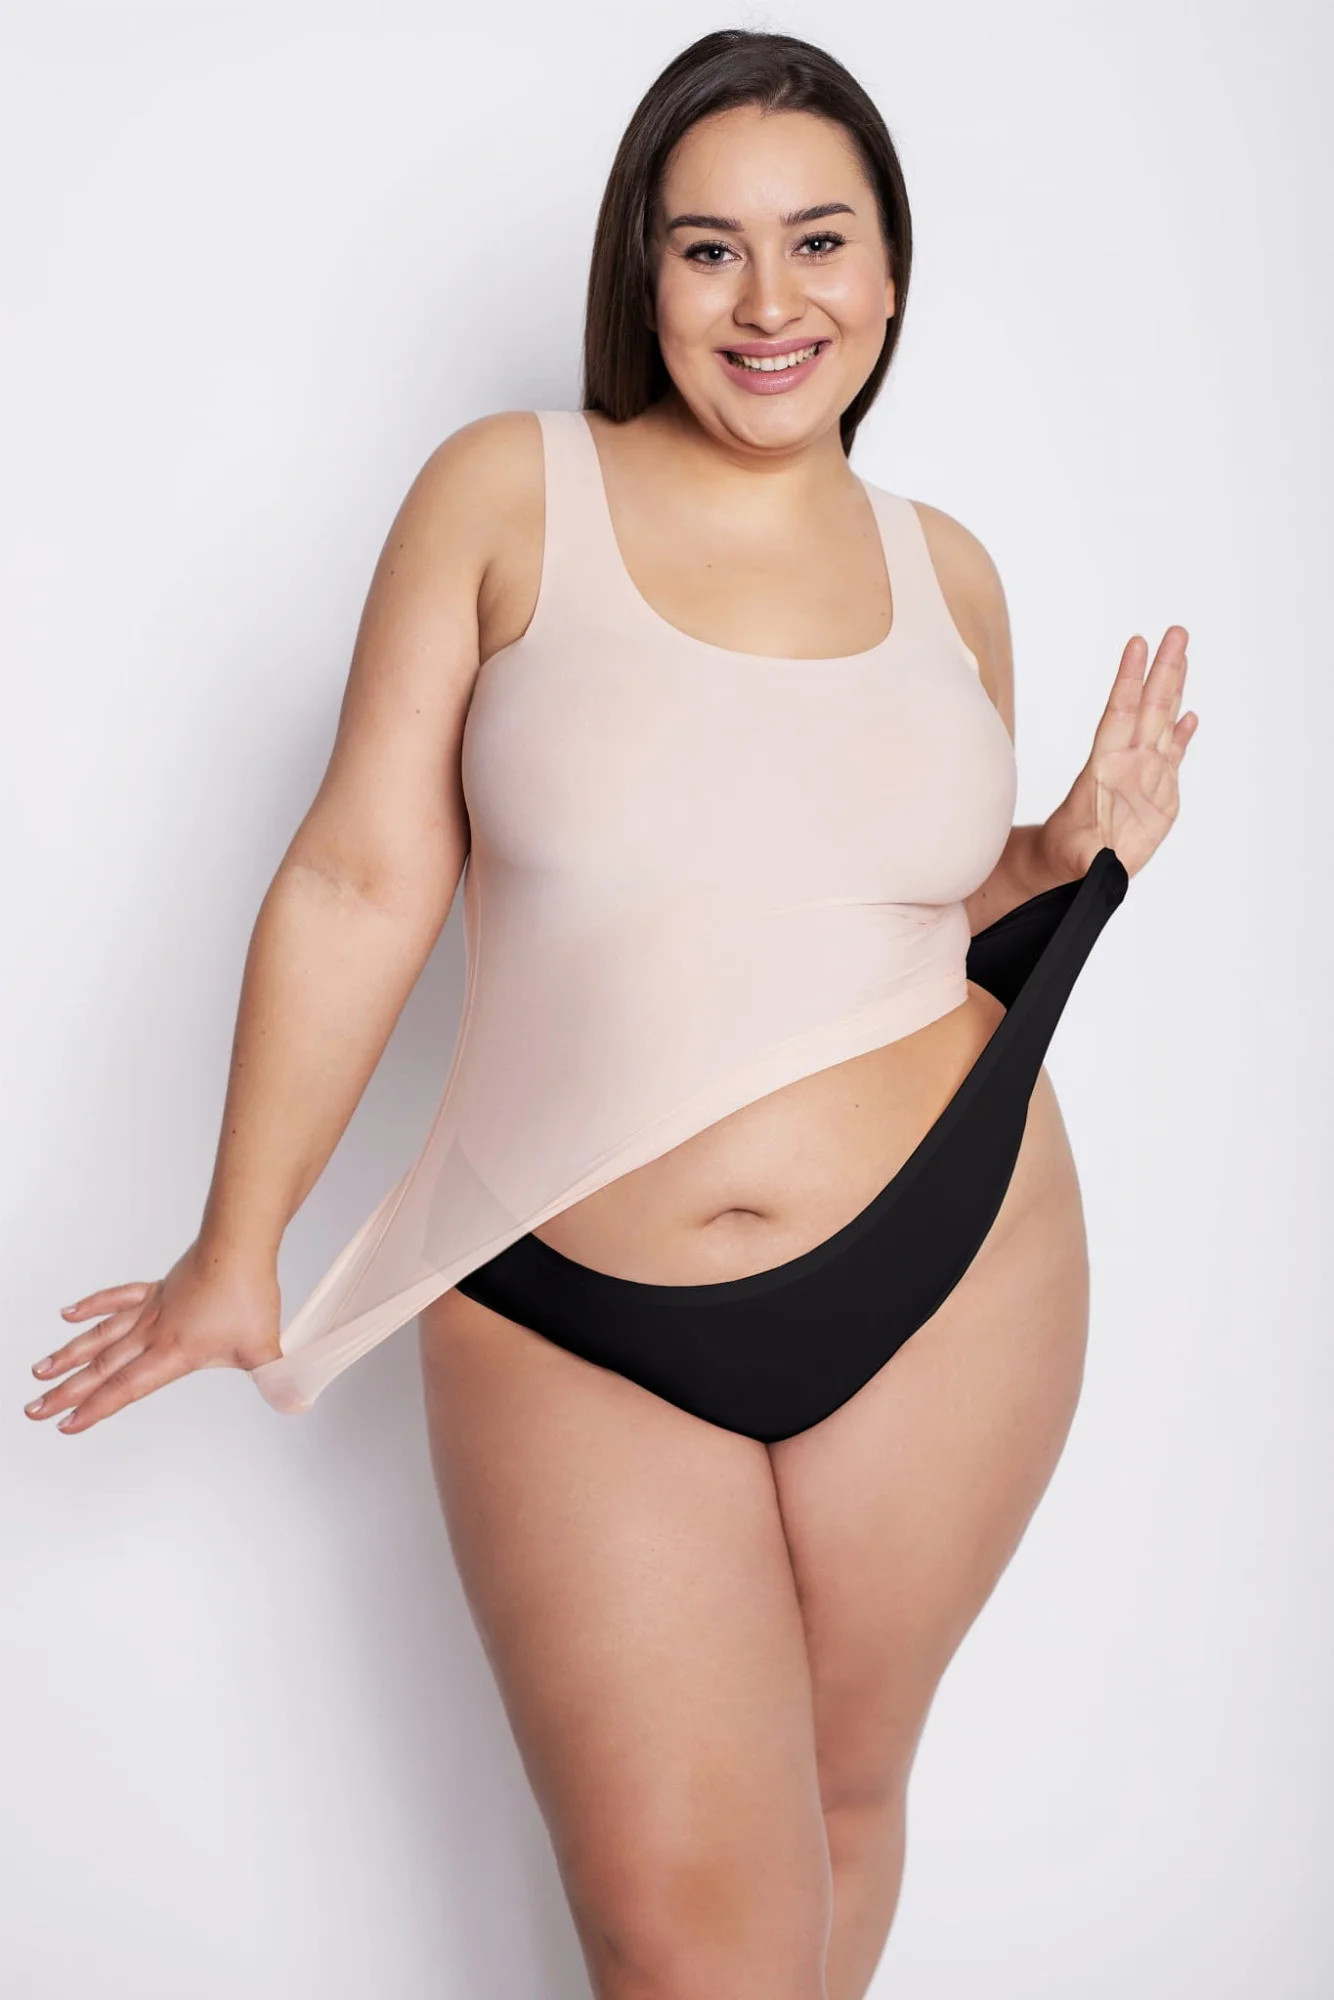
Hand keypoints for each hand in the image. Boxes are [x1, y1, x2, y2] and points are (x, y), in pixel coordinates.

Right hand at [26, 1241, 282, 1434]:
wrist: (239, 1244)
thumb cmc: (247, 1292)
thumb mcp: (264, 1346)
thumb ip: (276, 1379)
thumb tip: (296, 1403)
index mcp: (172, 1353)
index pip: (126, 1388)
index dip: (95, 1410)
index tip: (66, 1426)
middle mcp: (153, 1332)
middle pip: (102, 1367)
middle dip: (67, 1392)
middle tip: (34, 1409)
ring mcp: (152, 1309)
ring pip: (101, 1335)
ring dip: (70, 1355)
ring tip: (41, 1371)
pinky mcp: (159, 1289)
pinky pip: (118, 1299)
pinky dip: (93, 1306)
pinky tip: (69, 1314)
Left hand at [1042, 626, 1197, 880]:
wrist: (1070, 862)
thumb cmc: (1068, 856)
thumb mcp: (1076, 860)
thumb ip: (1090, 858)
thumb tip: (1097, 864)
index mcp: (1105, 770)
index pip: (1119, 714)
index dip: (1129, 680)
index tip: (1137, 645)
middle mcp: (1128, 764)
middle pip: (1149, 707)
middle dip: (1163, 669)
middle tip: (1176, 631)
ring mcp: (1145, 775)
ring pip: (1162, 722)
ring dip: (1174, 689)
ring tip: (1183, 654)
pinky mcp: (1159, 793)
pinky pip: (1173, 756)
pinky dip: (1182, 736)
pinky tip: (1191, 716)